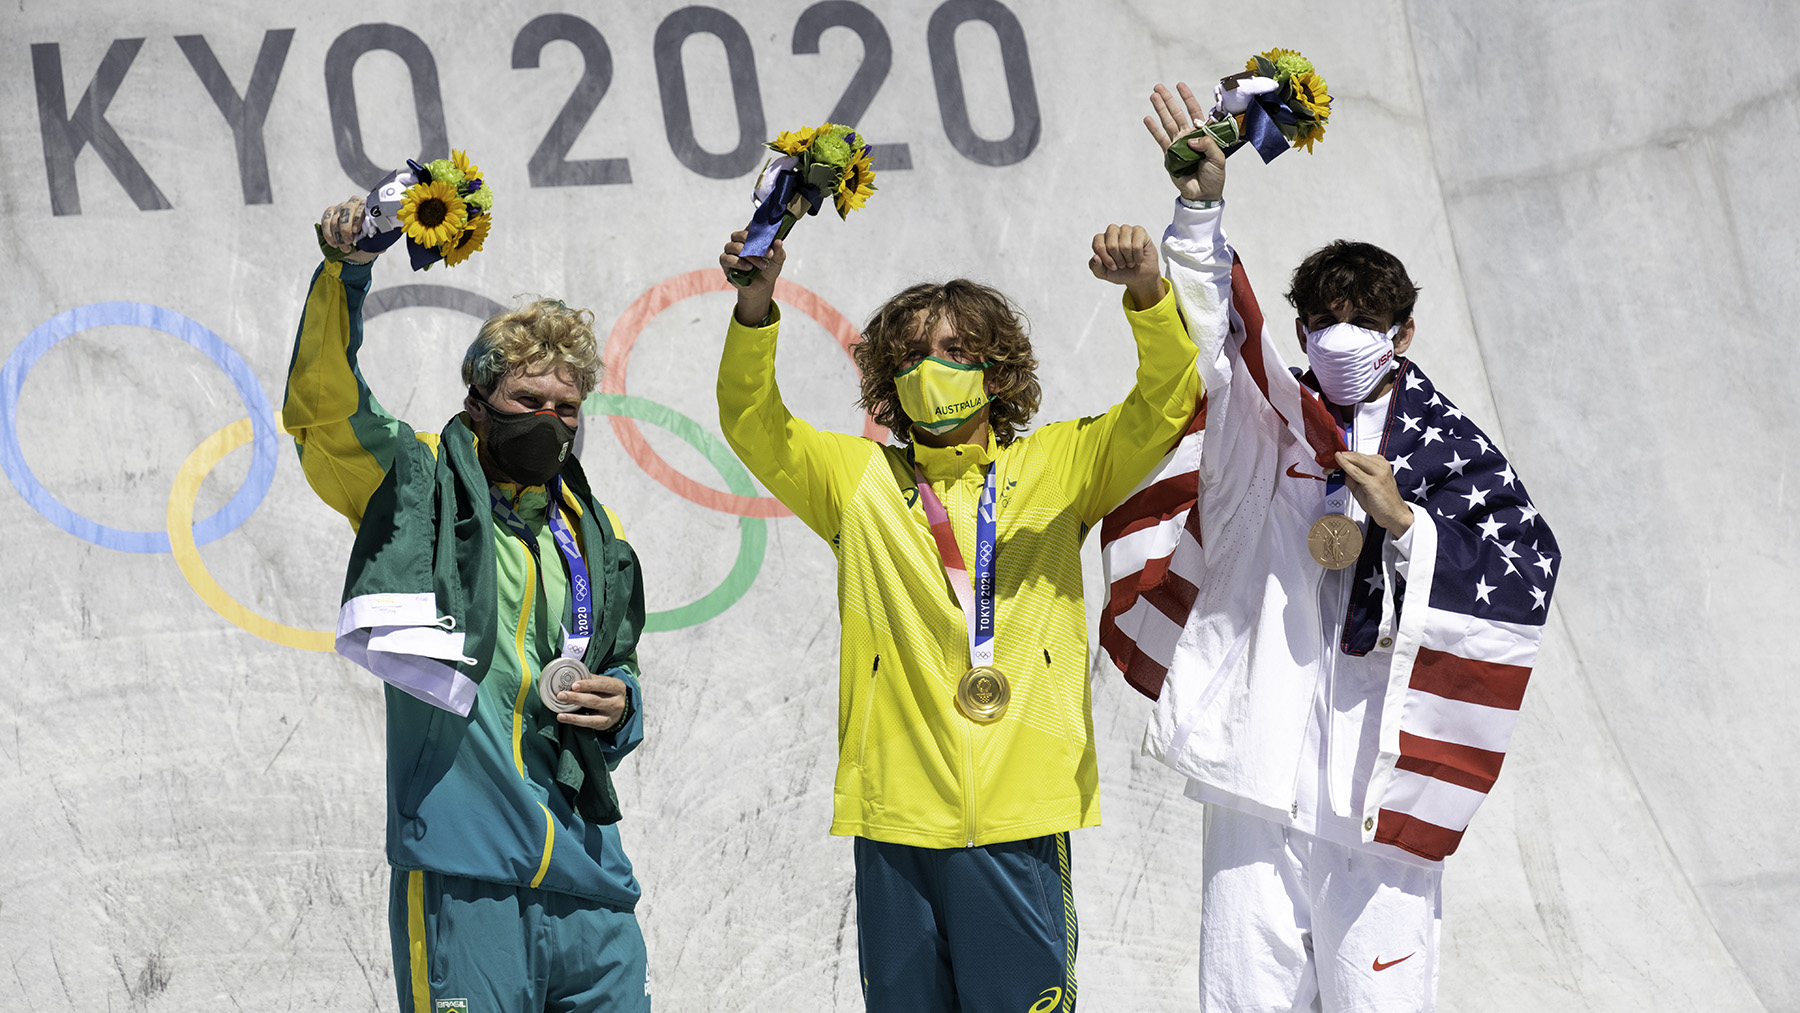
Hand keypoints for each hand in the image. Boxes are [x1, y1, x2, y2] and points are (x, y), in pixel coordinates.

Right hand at [319, 197, 376, 263]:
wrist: (355, 252)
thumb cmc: (367, 246)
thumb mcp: (376, 246)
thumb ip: (379, 241)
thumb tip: (381, 236)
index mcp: (368, 209)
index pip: (362, 207)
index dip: (358, 218)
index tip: (357, 231)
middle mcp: (354, 205)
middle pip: (346, 210)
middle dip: (345, 227)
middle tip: (348, 242)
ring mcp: (340, 208)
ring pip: (335, 219)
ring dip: (338, 236)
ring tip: (344, 248)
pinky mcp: (329, 214)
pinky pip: (325, 221)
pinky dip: (328, 234)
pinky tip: (333, 244)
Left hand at [554, 674, 630, 731]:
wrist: (620, 708)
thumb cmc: (607, 691)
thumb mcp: (604, 683)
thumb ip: (591, 680)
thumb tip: (571, 676)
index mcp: (617, 687)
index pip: (603, 685)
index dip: (588, 685)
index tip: (574, 685)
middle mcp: (617, 702)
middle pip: (595, 700)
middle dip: (576, 698)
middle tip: (561, 695)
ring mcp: (612, 715)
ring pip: (592, 716)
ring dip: (573, 715)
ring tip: (560, 713)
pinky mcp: (605, 725)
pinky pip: (589, 724)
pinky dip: (575, 721)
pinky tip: (564, 718)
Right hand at [721, 230, 783, 325]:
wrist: (761, 287)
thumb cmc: (768, 269)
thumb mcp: (777, 260)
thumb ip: (778, 250)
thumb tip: (778, 241)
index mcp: (752, 236)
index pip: (751, 226)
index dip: (757, 226)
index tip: (767, 231)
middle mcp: (740, 241)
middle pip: (742, 235)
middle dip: (756, 244)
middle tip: (769, 254)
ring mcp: (731, 251)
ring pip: (736, 247)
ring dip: (750, 256)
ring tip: (762, 265)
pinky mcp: (725, 262)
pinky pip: (727, 258)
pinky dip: (738, 263)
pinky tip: (748, 267)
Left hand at [1088, 224, 1162, 308]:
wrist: (1140, 275)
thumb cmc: (1121, 272)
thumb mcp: (1105, 274)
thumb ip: (1095, 267)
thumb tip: (1095, 257)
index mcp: (1101, 240)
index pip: (1098, 245)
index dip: (1106, 259)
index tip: (1113, 267)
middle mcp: (1112, 232)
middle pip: (1112, 246)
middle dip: (1118, 260)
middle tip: (1122, 264)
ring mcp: (1125, 229)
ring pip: (1125, 246)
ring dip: (1128, 259)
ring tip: (1130, 261)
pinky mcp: (1139, 231)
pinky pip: (1137, 246)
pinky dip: (1137, 257)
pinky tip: (1138, 259)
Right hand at [1144, 83, 1226, 202]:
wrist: (1203, 194)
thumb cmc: (1214, 176)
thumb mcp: (1218, 158)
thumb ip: (1207, 145)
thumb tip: (1191, 138)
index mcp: (1203, 134)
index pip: (1195, 112)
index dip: (1188, 99)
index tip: (1180, 86)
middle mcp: (1189, 136)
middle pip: (1177, 114)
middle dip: (1168, 100)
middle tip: (1158, 87)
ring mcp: (1178, 144)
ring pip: (1168, 123)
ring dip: (1160, 110)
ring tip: (1152, 96)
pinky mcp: (1170, 155)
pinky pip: (1161, 139)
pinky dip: (1154, 129)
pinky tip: (1148, 119)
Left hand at [1336, 452, 1413, 536]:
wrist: (1394, 515)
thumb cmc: (1381, 501)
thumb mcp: (1362, 486)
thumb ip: (1351, 477)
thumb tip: (1337, 471)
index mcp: (1379, 463)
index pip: (1357, 455)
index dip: (1342, 457)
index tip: (1330, 462)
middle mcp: (1381, 465)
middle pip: (1355, 456)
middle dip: (1338, 458)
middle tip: (1326, 464)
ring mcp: (1379, 473)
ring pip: (1355, 460)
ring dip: (1339, 462)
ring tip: (1328, 466)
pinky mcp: (1374, 483)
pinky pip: (1356, 472)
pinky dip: (1345, 466)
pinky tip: (1338, 464)